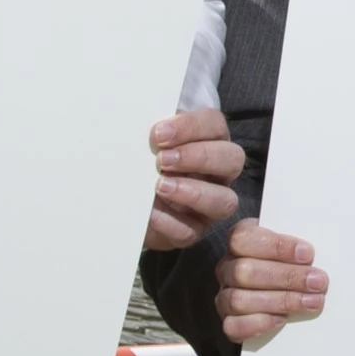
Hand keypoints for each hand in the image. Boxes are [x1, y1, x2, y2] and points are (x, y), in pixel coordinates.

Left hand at [143, 108, 245, 250]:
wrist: (121, 198)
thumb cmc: (140, 161)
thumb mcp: (145, 141)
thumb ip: (152, 133)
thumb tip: (145, 126)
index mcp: (209, 140)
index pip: (215, 124)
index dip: (191, 126)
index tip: (158, 134)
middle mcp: (218, 172)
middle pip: (233, 159)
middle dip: (199, 157)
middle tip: (162, 160)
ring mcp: (210, 204)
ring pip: (225, 201)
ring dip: (194, 192)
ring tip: (161, 186)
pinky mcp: (192, 230)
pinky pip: (191, 230)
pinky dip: (169, 221)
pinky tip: (150, 212)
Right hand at [216, 222, 327, 348]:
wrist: (281, 288)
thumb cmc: (290, 261)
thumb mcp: (293, 247)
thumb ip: (299, 247)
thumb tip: (322, 252)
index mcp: (240, 241)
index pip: (245, 237)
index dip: (276, 246)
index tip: (308, 254)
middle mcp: (227, 267)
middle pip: (244, 271)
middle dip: (286, 277)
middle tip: (318, 282)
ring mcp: (224, 295)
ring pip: (238, 299)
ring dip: (280, 301)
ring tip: (311, 302)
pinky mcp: (228, 321)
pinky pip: (232, 326)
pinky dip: (258, 323)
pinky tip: (282, 320)